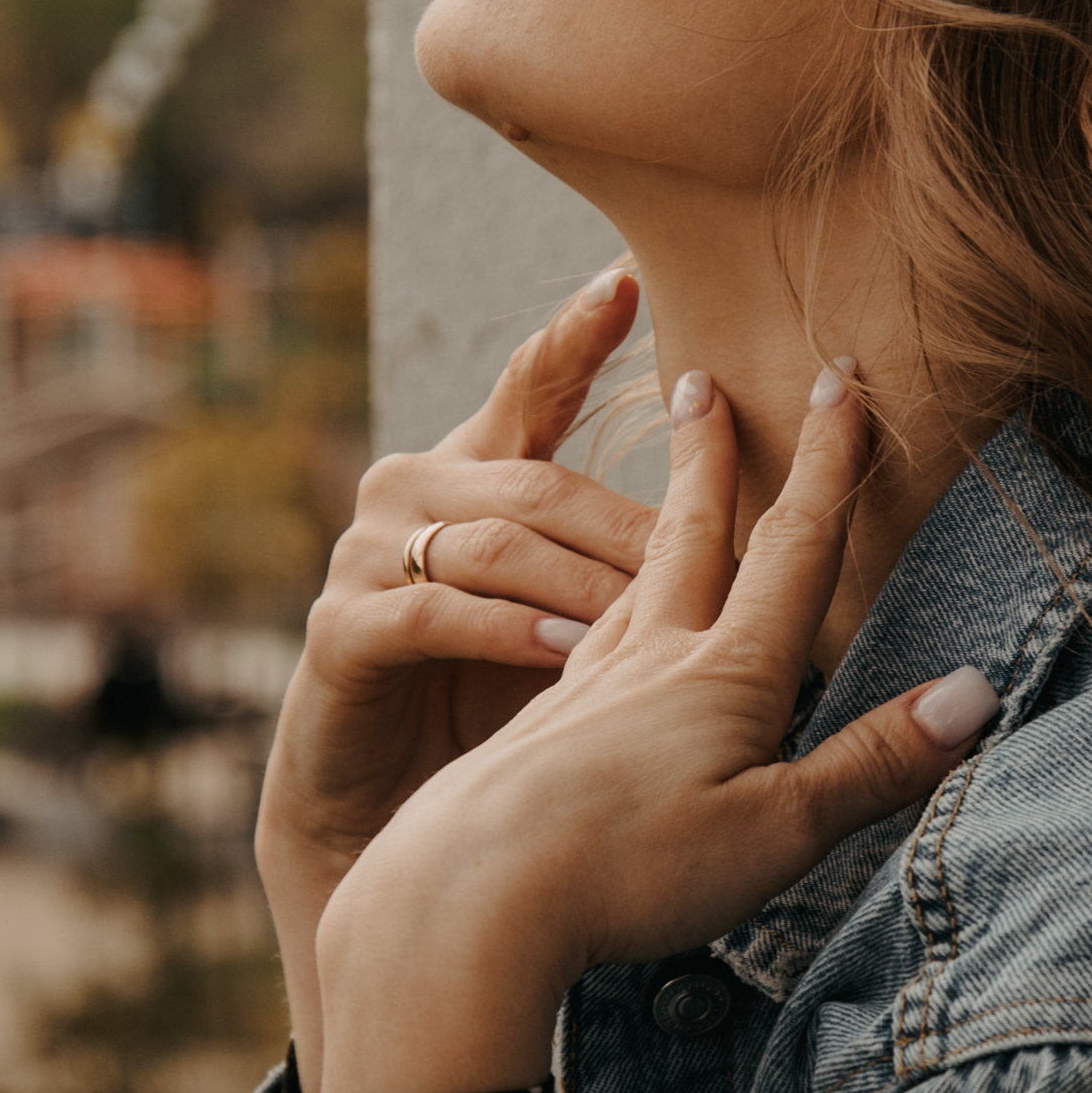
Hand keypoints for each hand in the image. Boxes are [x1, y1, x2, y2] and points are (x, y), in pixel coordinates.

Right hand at [259, 270, 655, 1080]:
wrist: (381, 814)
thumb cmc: (491, 705)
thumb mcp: (571, 615)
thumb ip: (626, 557)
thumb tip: (749, 528)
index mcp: (473, 470)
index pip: (529, 381)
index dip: (575, 331)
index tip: (629, 278)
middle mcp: (412, 489)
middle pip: (538, 482)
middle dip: (634, 522)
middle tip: (730, 547)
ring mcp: (368, 556)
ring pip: (496, 543)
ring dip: (583, 583)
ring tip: (656, 617)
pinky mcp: (342, 630)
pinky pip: (434, 615)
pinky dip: (505, 633)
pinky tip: (564, 656)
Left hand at [311, 365, 1000, 1092]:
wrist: (462, 900)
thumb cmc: (628, 872)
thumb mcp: (776, 831)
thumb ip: (873, 763)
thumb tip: (976, 691)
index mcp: (723, 675)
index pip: (791, 550)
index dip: (825, 466)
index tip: (838, 382)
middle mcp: (648, 663)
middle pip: (689, 538)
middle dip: (710, 457)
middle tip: (700, 380)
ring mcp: (581, 696)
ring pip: (628, 589)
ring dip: (651, 527)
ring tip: (661, 500)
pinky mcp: (529, 742)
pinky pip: (577, 651)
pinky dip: (597, 619)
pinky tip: (589, 643)